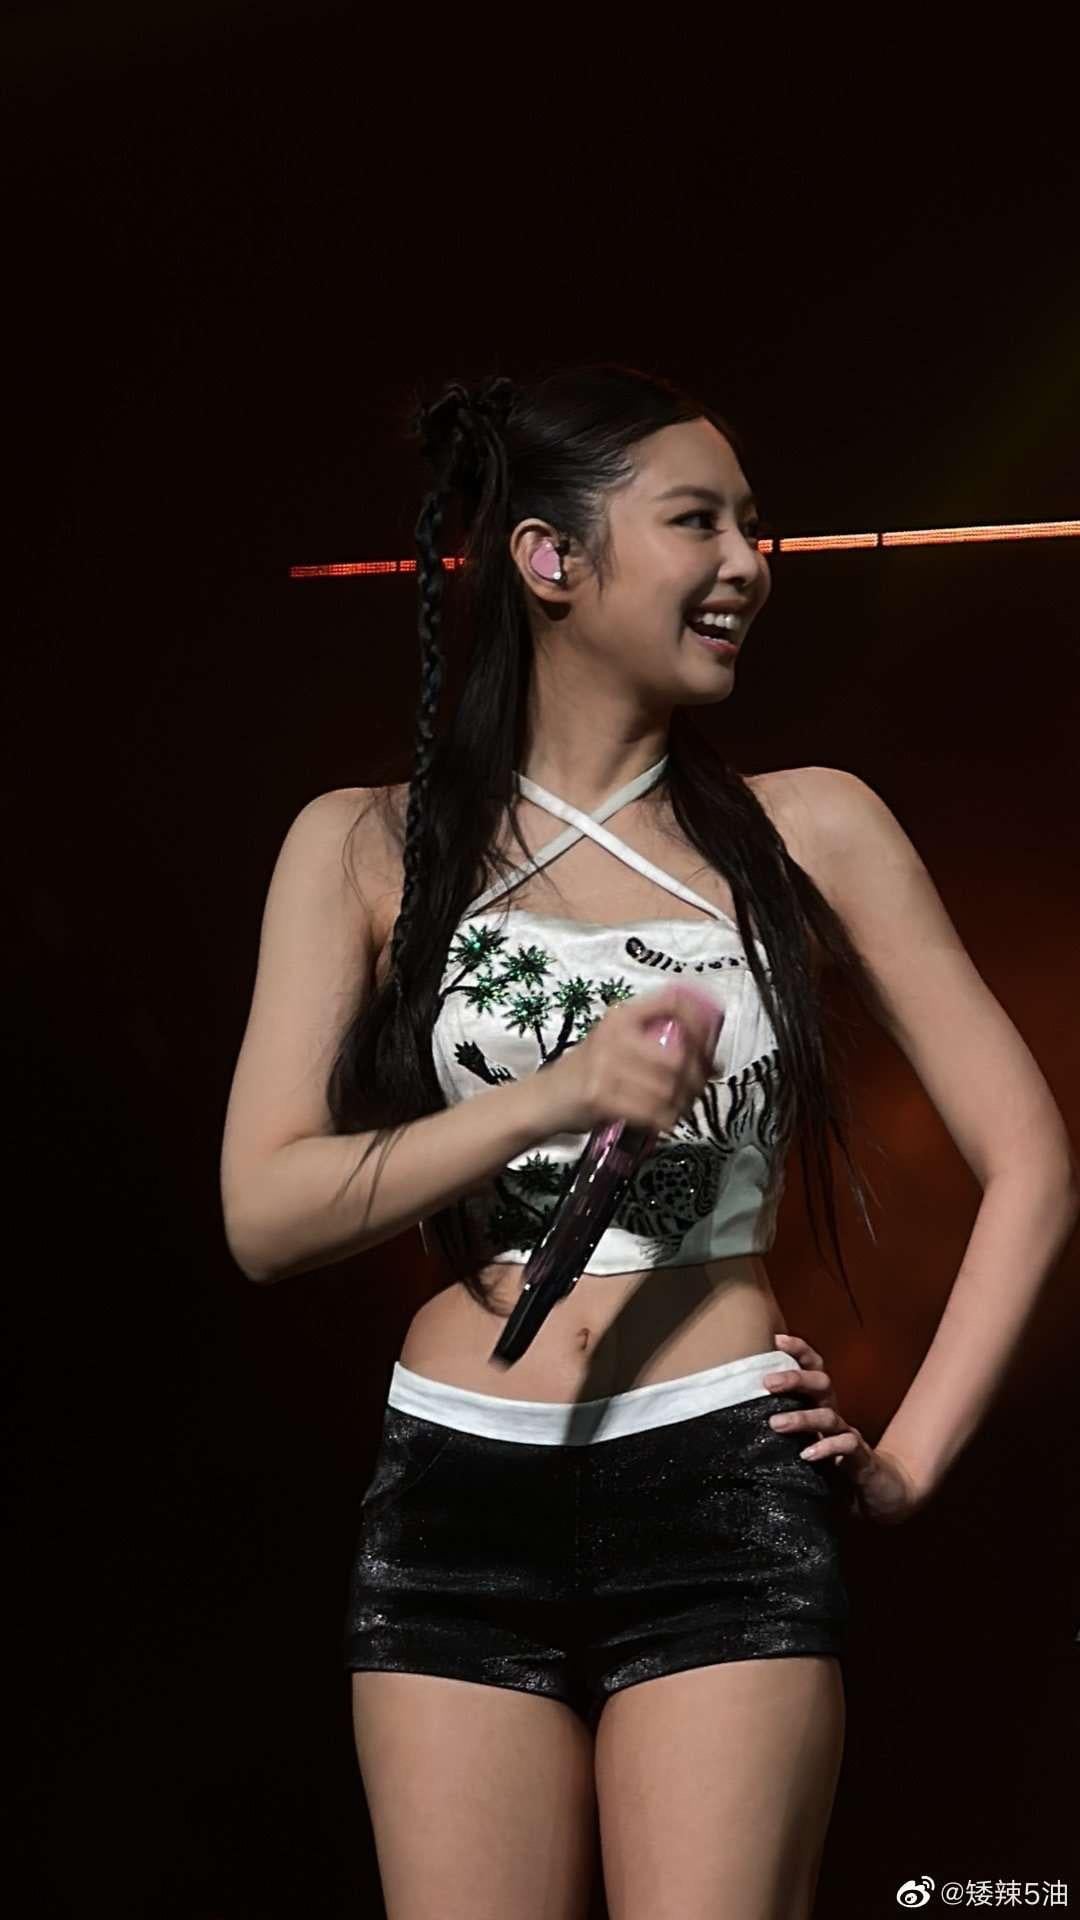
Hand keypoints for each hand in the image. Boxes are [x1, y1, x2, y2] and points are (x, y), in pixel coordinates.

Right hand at [535, 983, 723, 1135]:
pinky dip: (665, 1120)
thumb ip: (657, 1041)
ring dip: (683, 1102)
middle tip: (701, 1086)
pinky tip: (666, 1120)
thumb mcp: (617, 1042)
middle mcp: (614, 1035)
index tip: (712, 1039)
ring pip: (668, 1086)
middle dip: (697, 1076)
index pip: (673, 1002)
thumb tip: (712, 1055)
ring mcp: (606, 1066)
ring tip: (682, 1106)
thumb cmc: (586, 1072)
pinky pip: (651, 1111)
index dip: (701, 1019)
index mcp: (622, 1016)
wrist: (543, 1099)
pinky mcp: (601, 1097)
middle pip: (678, 1054)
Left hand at [762, 1332, 925, 1526]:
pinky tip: (807, 1454)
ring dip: (802, 1418)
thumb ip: (781, 1428)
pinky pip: (846, 1446)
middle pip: (821, 1384)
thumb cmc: (832, 1463)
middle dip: (795, 1379)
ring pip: (828, 1416)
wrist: (879, 1492)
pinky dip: (827, 1448)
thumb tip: (736, 1418)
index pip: (813, 1369)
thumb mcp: (804, 1440)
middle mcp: (835, 1413)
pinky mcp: (861, 1460)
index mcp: (821, 1405)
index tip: (775, 1340)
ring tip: (775, 1424)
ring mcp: (848, 1435)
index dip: (799, 1351)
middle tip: (767, 1382)